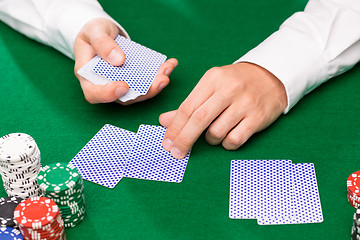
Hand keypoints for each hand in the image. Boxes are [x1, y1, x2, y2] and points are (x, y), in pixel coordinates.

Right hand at [74, 18, 177, 103]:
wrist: (102, 33)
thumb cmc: (93, 33)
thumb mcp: (94, 32)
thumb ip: (102, 45)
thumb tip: (118, 60)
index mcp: (88, 78)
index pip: (94, 94)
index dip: (108, 94)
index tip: (123, 85)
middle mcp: (105, 86)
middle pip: (124, 96)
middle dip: (145, 91)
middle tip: (161, 80)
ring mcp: (120, 85)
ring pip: (138, 92)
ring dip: (156, 84)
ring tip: (167, 70)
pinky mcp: (133, 80)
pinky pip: (146, 82)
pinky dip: (159, 74)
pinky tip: (170, 64)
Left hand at [159, 62, 287, 158]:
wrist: (271, 77)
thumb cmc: (234, 84)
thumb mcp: (210, 87)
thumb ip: (189, 105)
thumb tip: (163, 121)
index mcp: (212, 79)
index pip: (187, 107)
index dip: (174, 128)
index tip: (166, 143)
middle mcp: (228, 89)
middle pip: (199, 120)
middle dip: (184, 139)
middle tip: (176, 153)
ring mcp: (245, 103)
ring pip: (216, 132)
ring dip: (210, 140)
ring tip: (214, 133)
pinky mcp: (258, 117)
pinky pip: (235, 140)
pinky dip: (227, 144)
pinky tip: (228, 137)